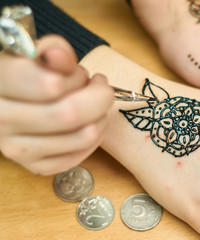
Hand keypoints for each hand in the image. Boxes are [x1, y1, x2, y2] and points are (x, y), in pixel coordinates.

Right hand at [0, 35, 113, 174]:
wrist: (9, 99)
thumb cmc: (28, 73)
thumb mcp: (36, 53)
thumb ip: (53, 50)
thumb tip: (60, 55)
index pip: (49, 86)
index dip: (78, 78)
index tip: (86, 73)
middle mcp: (1, 120)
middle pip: (70, 114)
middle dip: (98, 97)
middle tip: (99, 86)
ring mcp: (16, 148)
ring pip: (82, 136)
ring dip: (100, 116)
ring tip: (93, 103)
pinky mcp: (34, 165)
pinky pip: (78, 156)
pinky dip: (94, 137)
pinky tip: (90, 122)